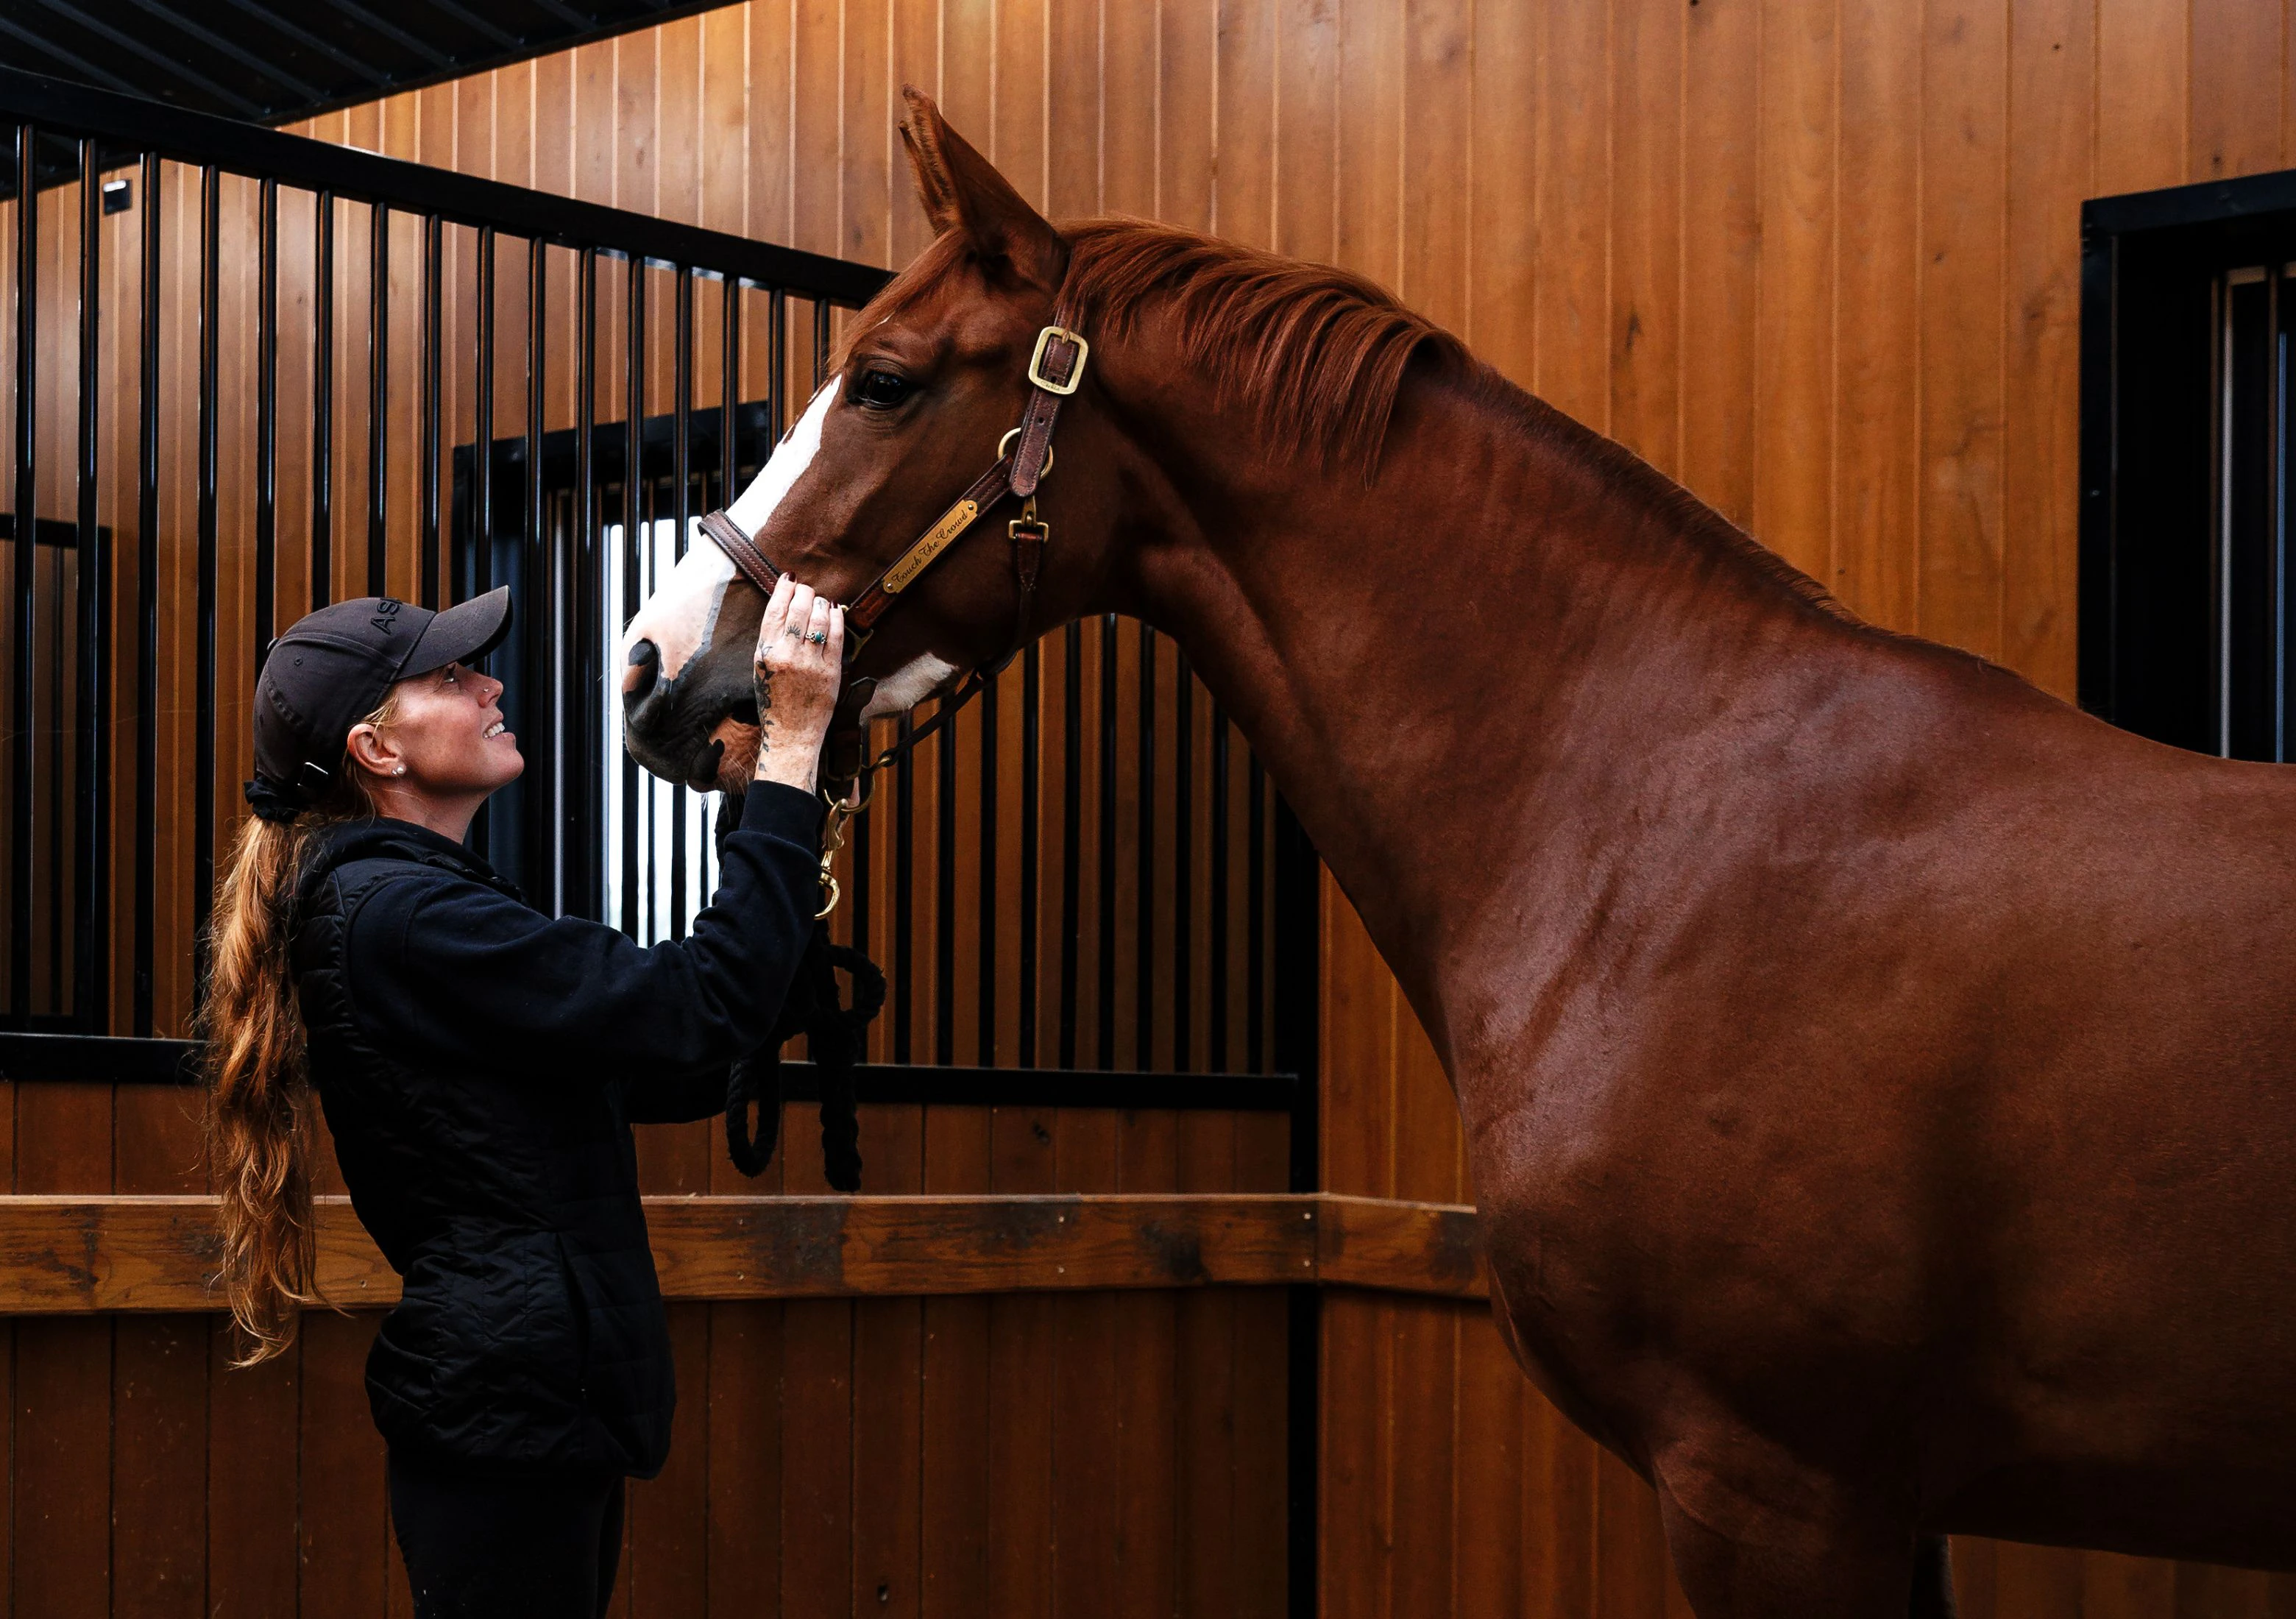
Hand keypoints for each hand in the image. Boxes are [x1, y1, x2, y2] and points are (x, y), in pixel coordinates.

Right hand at [752, 575, 844, 790]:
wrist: (791, 734)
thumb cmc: (774, 700)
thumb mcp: (762, 668)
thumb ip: (772, 639)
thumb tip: (784, 607)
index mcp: (766, 652)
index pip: (776, 609)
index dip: (784, 588)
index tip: (789, 579)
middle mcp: (788, 654)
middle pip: (799, 607)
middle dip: (805, 591)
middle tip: (807, 588)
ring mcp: (811, 662)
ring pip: (819, 617)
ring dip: (821, 602)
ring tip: (820, 600)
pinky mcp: (831, 671)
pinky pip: (837, 635)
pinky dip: (837, 617)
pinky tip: (835, 611)